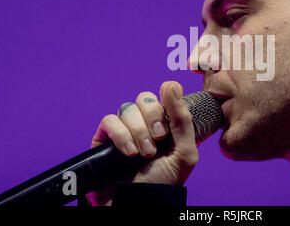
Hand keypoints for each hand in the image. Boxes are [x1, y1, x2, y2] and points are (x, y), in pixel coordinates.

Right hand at [86, 81, 197, 205]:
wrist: (137, 206)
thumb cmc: (163, 184)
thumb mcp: (184, 153)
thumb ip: (182, 119)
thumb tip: (171, 84)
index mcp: (167, 124)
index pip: (166, 94)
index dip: (168, 99)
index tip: (170, 117)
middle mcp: (146, 124)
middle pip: (145, 98)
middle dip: (153, 118)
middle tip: (159, 139)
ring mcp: (125, 130)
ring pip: (128, 108)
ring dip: (138, 131)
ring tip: (143, 154)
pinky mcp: (105, 139)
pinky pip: (110, 121)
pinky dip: (121, 135)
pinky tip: (128, 153)